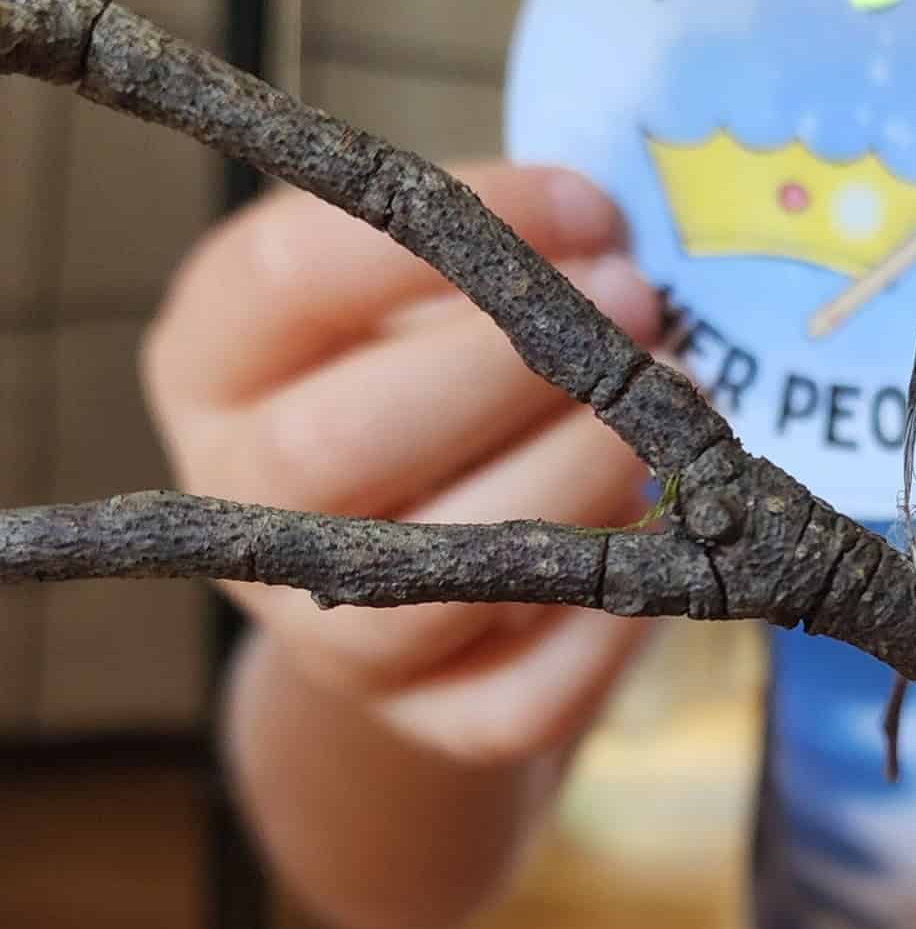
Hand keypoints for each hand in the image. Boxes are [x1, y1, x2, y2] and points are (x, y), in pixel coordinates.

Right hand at [143, 162, 665, 761]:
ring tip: (685, 403)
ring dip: (579, 478)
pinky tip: (678, 542)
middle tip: (641, 306)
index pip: (291, 275)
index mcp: (217, 362)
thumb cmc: (437, 385)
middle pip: (336, 442)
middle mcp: (239, 503)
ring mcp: (326, 629)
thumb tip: (609, 242)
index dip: (452, 228)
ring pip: (433, 570)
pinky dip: (610, 622)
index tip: (592, 209)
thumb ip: (493, 255)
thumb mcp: (432, 298)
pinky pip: (522, 695)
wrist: (425, 579)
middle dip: (507, 367)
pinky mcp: (430, 720)